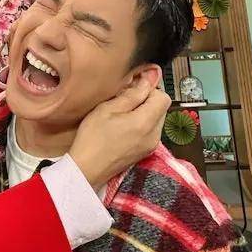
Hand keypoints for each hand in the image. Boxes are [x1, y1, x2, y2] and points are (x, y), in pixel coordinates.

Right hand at [69, 74, 170, 188]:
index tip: (132, 90)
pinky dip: (140, 125)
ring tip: (120, 115)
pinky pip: (150, 131)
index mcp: (146, 122)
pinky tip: (122, 128)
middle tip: (123, 102)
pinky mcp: (145, 152)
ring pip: (156, 119)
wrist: (87, 169)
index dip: (149, 89)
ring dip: (143, 113)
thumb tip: (147, 81)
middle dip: (146, 101)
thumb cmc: (93, 137)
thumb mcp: (107, 109)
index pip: (164, 97)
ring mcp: (151, 146)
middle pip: (161, 108)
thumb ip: (131, 94)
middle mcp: (154, 135)